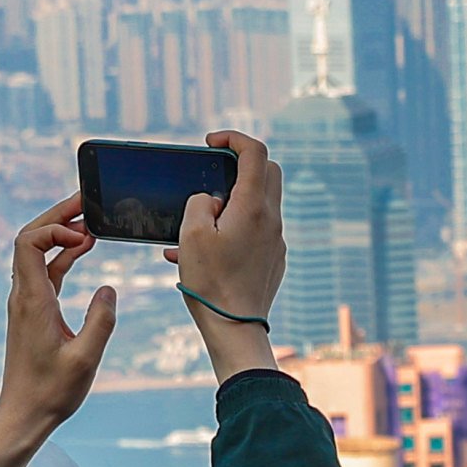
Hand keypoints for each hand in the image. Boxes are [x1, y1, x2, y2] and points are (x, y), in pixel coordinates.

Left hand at [0, 192, 118, 466]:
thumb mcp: (85, 358)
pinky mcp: (33, 310)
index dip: (54, 227)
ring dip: (60, 232)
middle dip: (57, 216)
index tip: (85, 234)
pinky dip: (63, 253)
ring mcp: (26, 300)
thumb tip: (109, 289)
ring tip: (90, 220)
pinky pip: (45, 269)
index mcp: (32, 300)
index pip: (29, 242)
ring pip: (36, 251)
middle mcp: (24, 295)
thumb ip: (100, 321)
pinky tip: (84, 249)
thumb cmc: (52, 391)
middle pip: (30, 238)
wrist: (24, 413)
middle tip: (86, 200)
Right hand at [169, 130, 286, 379]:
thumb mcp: (191, 234)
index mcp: (253, 207)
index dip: (234, 137)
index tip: (212, 142)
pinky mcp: (273, 259)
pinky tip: (205, 250)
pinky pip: (256, 230)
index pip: (255, 152)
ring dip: (233, 199)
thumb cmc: (211, 282)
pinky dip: (234, 227)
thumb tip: (211, 199)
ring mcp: (275, 241)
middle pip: (268, 171)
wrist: (236, 328)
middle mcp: (272, 220)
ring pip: (261, 203)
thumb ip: (199, 202)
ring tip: (199, 221)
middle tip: (213, 170)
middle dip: (241, 163)